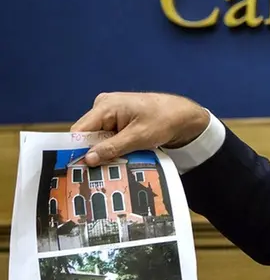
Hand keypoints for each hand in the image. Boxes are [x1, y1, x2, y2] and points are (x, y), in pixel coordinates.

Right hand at [70, 92, 208, 165]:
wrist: (183, 116)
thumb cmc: (164, 120)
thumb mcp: (138, 137)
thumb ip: (112, 147)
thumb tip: (88, 159)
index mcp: (105, 105)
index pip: (80, 130)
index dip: (76, 149)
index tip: (76, 168)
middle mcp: (103, 106)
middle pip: (87, 135)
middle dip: (92, 153)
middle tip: (94, 174)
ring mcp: (110, 113)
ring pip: (98, 138)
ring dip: (103, 152)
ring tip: (107, 169)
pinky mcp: (117, 121)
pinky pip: (107, 137)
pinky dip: (111, 148)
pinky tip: (116, 159)